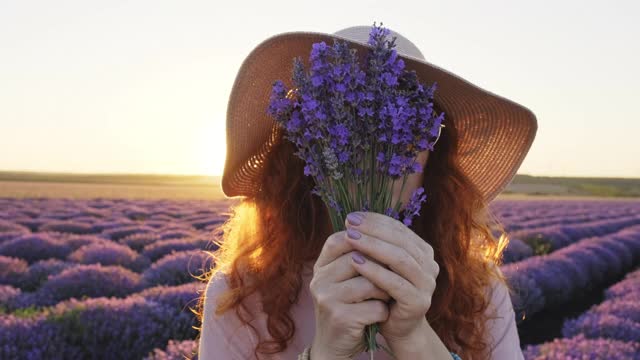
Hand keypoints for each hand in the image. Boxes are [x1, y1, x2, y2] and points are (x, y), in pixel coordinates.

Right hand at [309, 229, 392, 358]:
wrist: (334, 345)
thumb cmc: (348, 307)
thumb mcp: (347, 279)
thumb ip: (358, 257)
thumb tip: (387, 231)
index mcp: (321, 266)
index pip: (340, 239)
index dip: (365, 239)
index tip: (385, 245)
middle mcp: (319, 279)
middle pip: (358, 258)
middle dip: (381, 266)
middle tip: (394, 274)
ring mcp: (327, 299)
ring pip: (369, 283)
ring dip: (384, 290)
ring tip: (386, 296)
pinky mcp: (340, 318)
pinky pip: (374, 307)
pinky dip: (382, 311)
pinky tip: (380, 315)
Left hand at [344, 211, 439, 343]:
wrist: (396, 329)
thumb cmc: (384, 292)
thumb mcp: (381, 264)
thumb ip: (376, 244)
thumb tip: (352, 219)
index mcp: (422, 251)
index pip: (398, 228)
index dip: (375, 220)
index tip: (351, 216)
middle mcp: (429, 265)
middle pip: (400, 240)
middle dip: (372, 230)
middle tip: (349, 224)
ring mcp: (427, 284)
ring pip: (399, 259)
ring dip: (372, 246)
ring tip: (350, 238)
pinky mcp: (419, 302)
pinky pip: (395, 283)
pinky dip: (374, 271)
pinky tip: (355, 262)